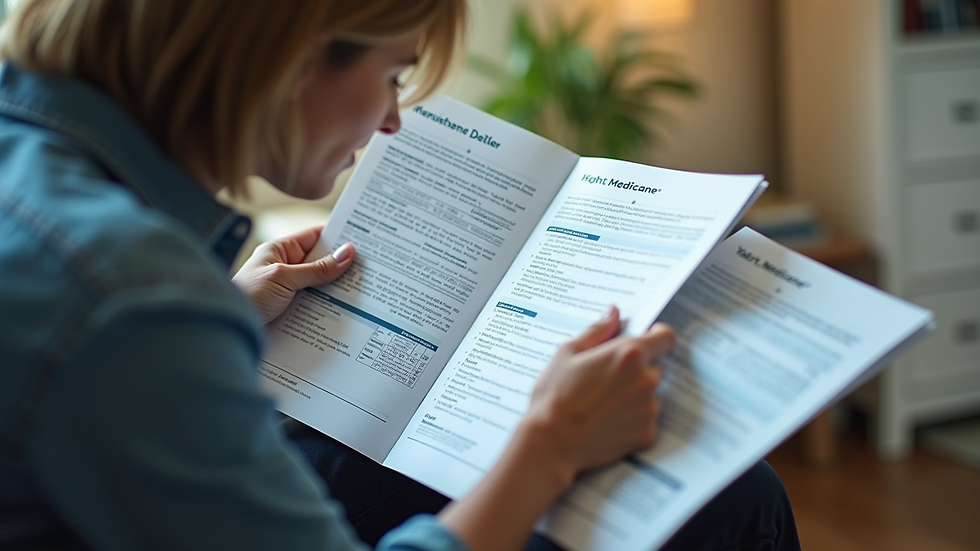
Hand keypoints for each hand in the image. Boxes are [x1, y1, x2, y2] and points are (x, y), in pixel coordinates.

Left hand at [232, 226, 354, 324]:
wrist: (225, 329)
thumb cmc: (246, 296)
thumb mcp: (284, 278)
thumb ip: (317, 268)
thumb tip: (347, 253)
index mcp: (280, 250)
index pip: (315, 236)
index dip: (338, 236)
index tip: (362, 240)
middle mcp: (285, 268)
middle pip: (321, 263)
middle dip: (342, 266)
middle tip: (369, 268)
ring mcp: (288, 290)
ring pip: (320, 286)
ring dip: (337, 290)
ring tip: (363, 291)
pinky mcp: (291, 310)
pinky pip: (314, 305)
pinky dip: (328, 308)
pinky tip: (344, 311)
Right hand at [436, 308, 674, 550]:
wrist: (551, 443)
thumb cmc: (554, 396)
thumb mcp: (567, 353)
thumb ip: (597, 331)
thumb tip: (613, 313)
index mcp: (629, 354)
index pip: (666, 337)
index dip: (657, 337)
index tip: (646, 341)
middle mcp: (646, 380)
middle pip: (656, 367)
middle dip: (638, 370)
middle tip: (607, 379)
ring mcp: (649, 409)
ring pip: (651, 395)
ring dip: (635, 396)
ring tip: (602, 404)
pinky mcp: (647, 433)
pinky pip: (646, 420)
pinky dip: (632, 420)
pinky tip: (606, 422)